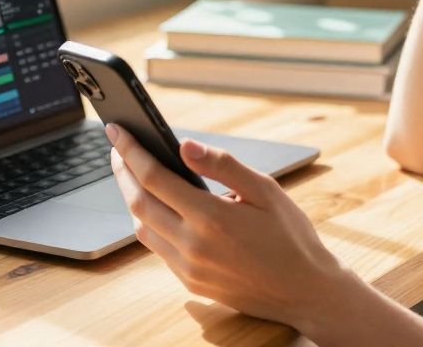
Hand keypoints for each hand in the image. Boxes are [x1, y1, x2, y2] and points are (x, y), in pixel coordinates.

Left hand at [106, 123, 352, 330]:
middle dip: (123, 172)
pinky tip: (158, 208)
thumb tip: (184, 145)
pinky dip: (148, 224)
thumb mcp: (266, 190)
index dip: (131, 151)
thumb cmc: (291, 236)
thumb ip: (223, 165)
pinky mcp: (190, 282)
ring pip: (141, 228)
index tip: (117, 131)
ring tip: (135, 175)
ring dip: (132, 199)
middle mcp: (193, 246)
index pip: (154, 177)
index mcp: (211, 218)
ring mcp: (188, 268)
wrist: (305, 291)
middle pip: (138, 202)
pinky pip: (157, 249)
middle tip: (119, 150)